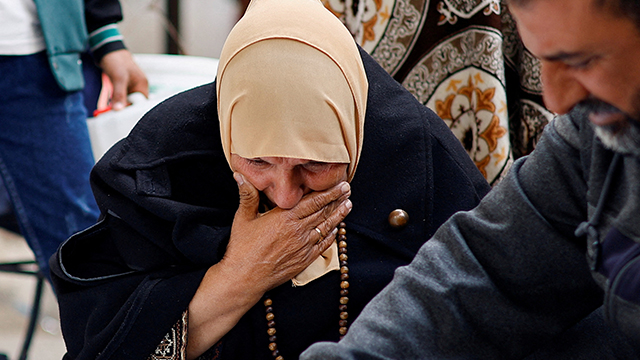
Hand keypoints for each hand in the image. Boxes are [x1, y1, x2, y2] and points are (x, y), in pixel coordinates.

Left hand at [99, 49, 148, 109]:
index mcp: (142, 85)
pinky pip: (122, 97)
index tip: (121, 113)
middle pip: (134, 104)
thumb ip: (119, 94)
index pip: (141, 104)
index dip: (132, 109)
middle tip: (114, 111)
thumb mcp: (118, 78)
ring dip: (119, 104)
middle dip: (125, 108)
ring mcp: (131, 86)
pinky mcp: (124, 86)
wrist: (107, 50)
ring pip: (127, 101)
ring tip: (111, 107)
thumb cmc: (116, 60)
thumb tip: (118, 109)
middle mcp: (139, 87)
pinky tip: (110, 102)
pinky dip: (116, 100)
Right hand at [222, 172, 351, 291]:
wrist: (245, 278)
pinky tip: (336, 228)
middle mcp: (298, 231)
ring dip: (339, 215)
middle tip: (348, 189)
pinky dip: (332, 235)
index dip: (329, 192)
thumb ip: (247, 195)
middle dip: (337, 199)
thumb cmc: (242, 248)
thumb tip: (239, 175)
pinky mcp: (304, 259)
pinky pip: (323, 245)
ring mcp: (303, 246)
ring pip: (326, 227)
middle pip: (323, 212)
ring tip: (348, 205)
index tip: (340, 184)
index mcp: (285, 218)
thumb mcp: (243, 218)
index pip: (313, 201)